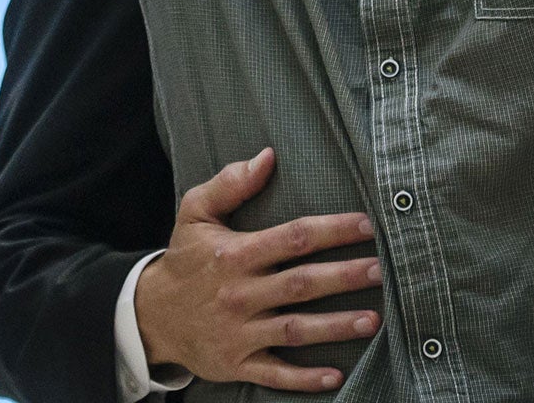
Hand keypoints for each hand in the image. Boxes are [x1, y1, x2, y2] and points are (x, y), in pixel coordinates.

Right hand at [134, 148, 381, 392]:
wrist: (152, 315)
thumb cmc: (185, 258)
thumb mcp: (195, 212)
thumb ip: (230, 182)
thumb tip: (267, 156)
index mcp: (234, 253)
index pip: (292, 237)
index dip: (332, 230)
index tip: (366, 224)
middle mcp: (239, 293)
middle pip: (301, 284)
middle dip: (344, 276)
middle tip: (382, 270)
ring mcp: (239, 332)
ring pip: (295, 329)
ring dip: (336, 326)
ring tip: (375, 319)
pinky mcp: (237, 364)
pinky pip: (275, 374)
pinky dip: (304, 378)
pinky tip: (336, 377)